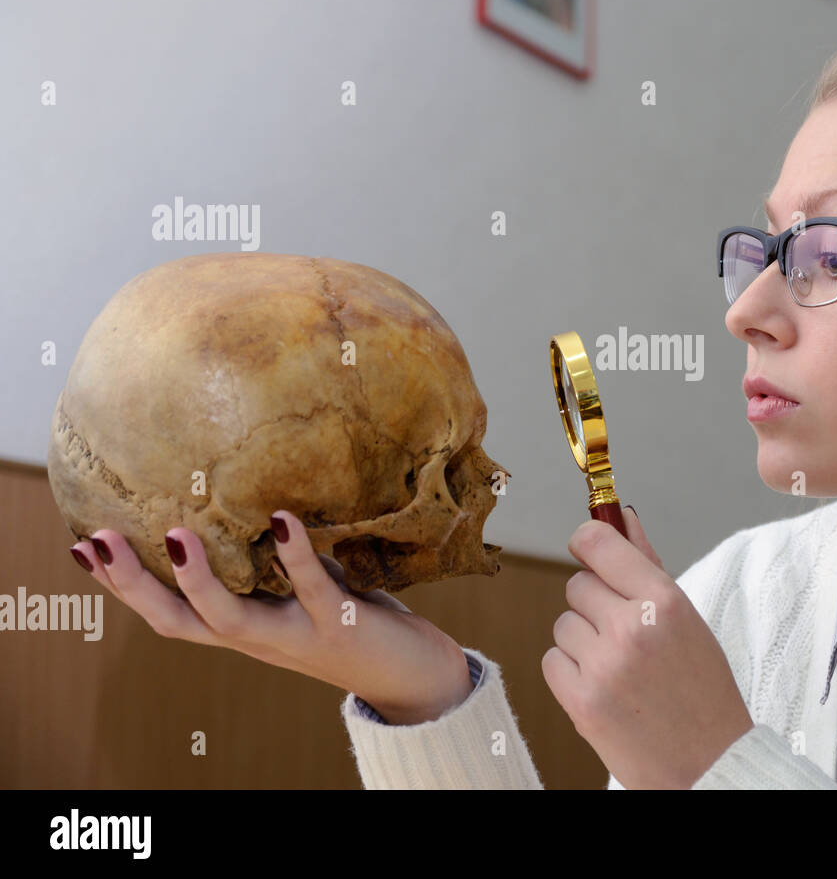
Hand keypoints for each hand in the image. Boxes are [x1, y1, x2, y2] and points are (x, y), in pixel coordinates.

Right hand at [70, 510, 472, 724]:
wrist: (413, 676)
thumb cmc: (353, 621)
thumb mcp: (302, 592)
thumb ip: (273, 563)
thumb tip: (251, 500)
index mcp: (243, 629)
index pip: (168, 613)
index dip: (123, 585)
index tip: (81, 546)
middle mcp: (258, 640)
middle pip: (178, 622)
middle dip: (133, 585)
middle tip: (97, 540)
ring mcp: (296, 636)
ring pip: (231, 619)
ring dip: (199, 580)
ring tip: (175, 535)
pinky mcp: (340, 625)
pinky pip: (311, 591)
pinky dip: (294, 555)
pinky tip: (283, 517)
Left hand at [541, 506, 753, 788]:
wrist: (709, 761)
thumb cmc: (703, 689)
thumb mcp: (687, 618)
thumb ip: (647, 565)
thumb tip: (622, 516)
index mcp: (663, 601)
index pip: (600, 543)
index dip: (587, 540)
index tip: (586, 545)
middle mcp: (631, 627)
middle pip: (577, 584)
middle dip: (595, 604)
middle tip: (625, 633)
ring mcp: (602, 665)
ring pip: (563, 623)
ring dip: (583, 639)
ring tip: (619, 666)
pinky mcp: (580, 700)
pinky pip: (553, 660)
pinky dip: (571, 671)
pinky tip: (603, 687)